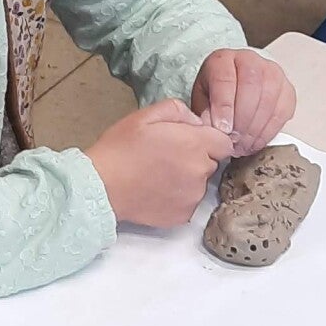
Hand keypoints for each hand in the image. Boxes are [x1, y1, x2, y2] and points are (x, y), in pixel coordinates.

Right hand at [87, 98, 231, 227]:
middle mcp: (200, 172)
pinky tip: (156, 189)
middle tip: (166, 156)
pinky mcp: (183, 215)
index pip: (224, 142)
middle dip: (196, 157)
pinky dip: (178, 196)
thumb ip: (179, 111)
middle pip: (212, 162)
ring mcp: (193, 196)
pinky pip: (189, 201)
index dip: (208, 140)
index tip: (190, 141)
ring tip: (158, 174)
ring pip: (200, 183)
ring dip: (187, 178)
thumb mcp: (146, 115)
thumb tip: (196, 121)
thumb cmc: (120, 149)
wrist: (101, 186)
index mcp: (195, 144)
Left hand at [191, 48, 296, 155]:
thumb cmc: (215, 93)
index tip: (222, 128)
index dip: (224, 106)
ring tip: (243, 145)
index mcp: (223, 59)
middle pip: (251, 86)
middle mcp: (249, 60)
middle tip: (234, 140)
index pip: (225, 78)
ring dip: (256, 127)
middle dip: (242, 119)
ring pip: (269, 98)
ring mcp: (272, 72)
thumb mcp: (202, 100)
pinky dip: (270, 130)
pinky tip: (256, 142)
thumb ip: (205, 113)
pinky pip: (283, 110)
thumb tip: (214, 130)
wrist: (233, 88)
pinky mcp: (287, 89)